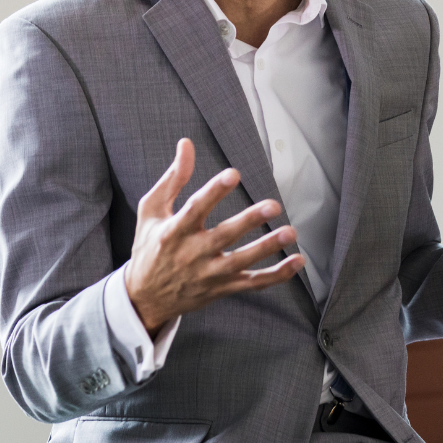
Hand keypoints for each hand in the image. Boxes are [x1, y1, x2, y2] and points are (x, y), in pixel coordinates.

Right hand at [125, 139, 304, 334]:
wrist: (145, 298)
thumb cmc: (150, 247)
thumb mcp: (151, 211)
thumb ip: (173, 178)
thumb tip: (187, 144)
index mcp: (173, 231)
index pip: (195, 209)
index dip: (214, 191)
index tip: (234, 174)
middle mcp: (192, 254)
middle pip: (223, 236)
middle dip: (248, 220)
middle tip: (273, 205)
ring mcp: (209, 274)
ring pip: (242, 262)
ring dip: (267, 247)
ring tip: (291, 232)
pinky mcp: (222, 289)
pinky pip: (253, 283)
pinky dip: (277, 275)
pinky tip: (298, 262)